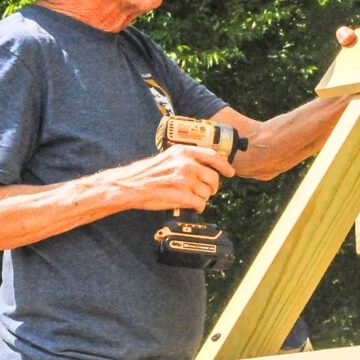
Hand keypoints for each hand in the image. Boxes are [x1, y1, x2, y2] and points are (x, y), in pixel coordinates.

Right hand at [112, 145, 236, 211]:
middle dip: (212, 187)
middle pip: (214, 178)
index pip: (213, 156)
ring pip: (207, 193)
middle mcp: (186, 164)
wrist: (129, 185)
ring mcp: (184, 180)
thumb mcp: (168, 157)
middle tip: (205, 191)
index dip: (224, 166)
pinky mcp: (182, 195)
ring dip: (202, 198)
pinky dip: (197, 207)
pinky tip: (189, 205)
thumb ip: (187, 158)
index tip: (230, 172)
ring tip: (190, 198)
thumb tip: (207, 166)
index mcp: (183, 152)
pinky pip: (200, 204)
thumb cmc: (147, 173)